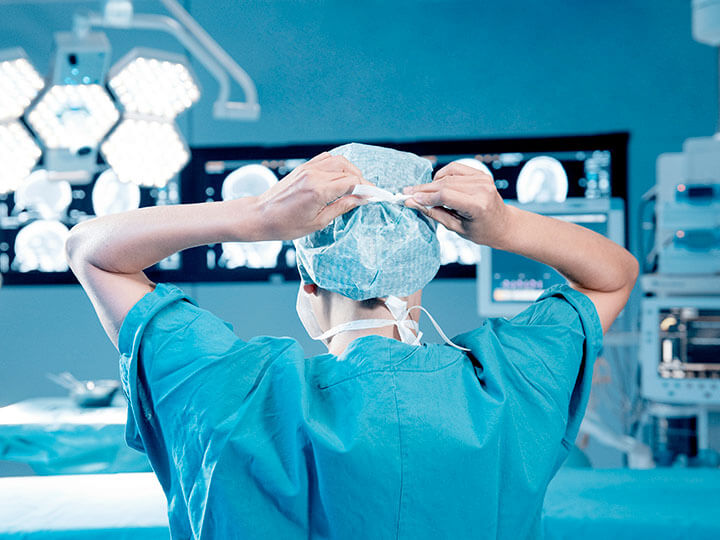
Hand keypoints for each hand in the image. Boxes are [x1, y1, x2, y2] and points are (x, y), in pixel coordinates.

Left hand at [255, 152, 371, 240]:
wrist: (261, 216)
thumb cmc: (286, 224)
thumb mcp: (318, 222)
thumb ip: (342, 207)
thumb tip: (360, 199)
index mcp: (318, 190)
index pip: (351, 181)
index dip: (366, 188)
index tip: (373, 196)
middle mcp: (314, 175)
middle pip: (348, 168)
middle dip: (361, 179)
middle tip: (366, 192)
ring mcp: (308, 169)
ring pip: (338, 160)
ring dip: (350, 170)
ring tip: (354, 185)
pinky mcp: (303, 168)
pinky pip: (326, 159)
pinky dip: (337, 165)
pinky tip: (340, 176)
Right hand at [403, 161, 510, 247]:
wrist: (504, 224)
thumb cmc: (482, 231)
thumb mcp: (456, 228)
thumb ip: (434, 213)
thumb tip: (413, 203)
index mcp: (477, 205)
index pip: (445, 196)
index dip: (425, 196)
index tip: (409, 198)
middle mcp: (482, 189)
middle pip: (444, 184)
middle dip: (423, 189)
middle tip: (407, 192)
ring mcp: (483, 179)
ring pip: (447, 176)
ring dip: (431, 183)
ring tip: (422, 192)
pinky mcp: (481, 174)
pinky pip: (455, 169)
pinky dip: (443, 175)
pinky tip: (438, 184)